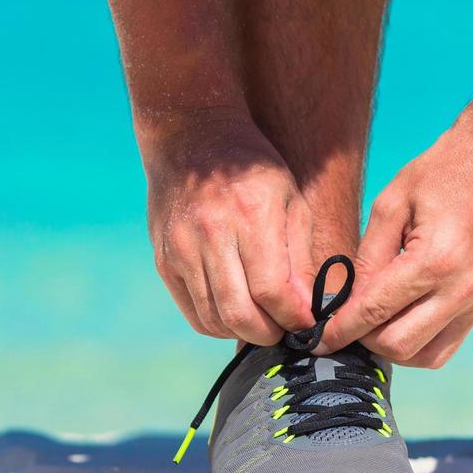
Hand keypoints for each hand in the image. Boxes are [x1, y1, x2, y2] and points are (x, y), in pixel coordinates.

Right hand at [143, 109, 315, 343]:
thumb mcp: (292, 201)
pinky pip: (194, 312)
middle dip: (270, 334)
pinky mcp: (164, 260)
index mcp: (251, 217)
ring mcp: (180, 250)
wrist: (192, 137)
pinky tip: (238, 311)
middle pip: (239, 314)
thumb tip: (306, 310)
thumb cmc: (254, 169)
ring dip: (244, 332)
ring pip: (214, 320)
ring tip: (266, 321)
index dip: (294, 317)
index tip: (308, 323)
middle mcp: (210, 235)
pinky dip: (219, 324)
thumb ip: (301, 258)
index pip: (271, 291)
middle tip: (287, 330)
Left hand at [317, 105, 472, 367]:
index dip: (339, 331)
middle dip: (364, 339)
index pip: (374, 313)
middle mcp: (461, 290)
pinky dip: (420, 342)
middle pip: (398, 346)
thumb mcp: (392, 202)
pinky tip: (403, 318)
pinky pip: (447, 344)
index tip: (316, 339)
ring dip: (394, 346)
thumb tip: (348, 300)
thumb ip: (368, 256)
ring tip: (375, 321)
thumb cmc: (448, 170)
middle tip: (346, 322)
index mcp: (434, 261)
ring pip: (425, 356)